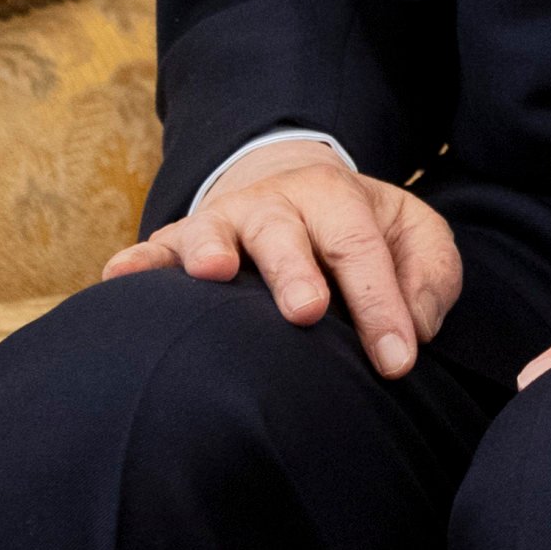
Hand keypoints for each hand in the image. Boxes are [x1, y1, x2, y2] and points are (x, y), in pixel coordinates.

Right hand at [102, 139, 461, 380]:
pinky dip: (137, 263)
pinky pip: (154, 249)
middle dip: (296, 272)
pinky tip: (118, 278)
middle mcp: (278, 205)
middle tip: (308, 312)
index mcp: (339, 199)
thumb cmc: (363, 231)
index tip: (398, 362)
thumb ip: (431, 275)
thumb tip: (418, 327)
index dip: (382, 306)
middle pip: (285, 233)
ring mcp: (225, 221)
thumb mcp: (413, 236)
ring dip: (212, 250)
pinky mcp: (181, 242)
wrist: (296, 187)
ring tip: (213, 273)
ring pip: (215, 230)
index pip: (363, 251)